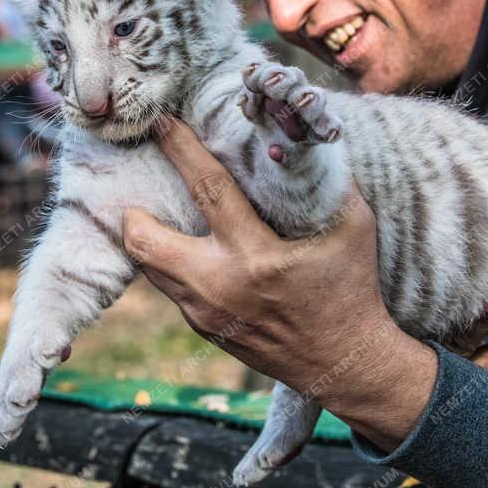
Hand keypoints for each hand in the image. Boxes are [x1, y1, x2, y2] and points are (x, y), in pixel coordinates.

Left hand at [122, 118, 438, 449]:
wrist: (344, 365)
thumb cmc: (351, 290)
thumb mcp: (354, 229)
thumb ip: (328, 182)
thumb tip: (301, 136)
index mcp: (256, 257)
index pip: (207, 191)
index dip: (181, 152)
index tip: (161, 123)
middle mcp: (220, 286)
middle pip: (146, 244)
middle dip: (133, 212)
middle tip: (140, 188)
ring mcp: (206, 313)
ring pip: (151, 269)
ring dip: (148, 239)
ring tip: (155, 212)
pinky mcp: (203, 328)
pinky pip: (172, 288)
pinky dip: (172, 263)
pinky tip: (185, 247)